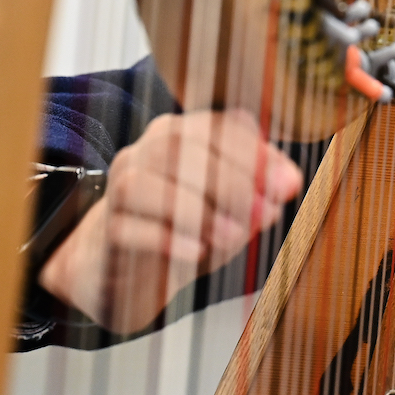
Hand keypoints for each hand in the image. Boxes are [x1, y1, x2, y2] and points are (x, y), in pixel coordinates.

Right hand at [37, 109, 302, 332]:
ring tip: (233, 237)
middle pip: (181, 147)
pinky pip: (128, 227)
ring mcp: (119, 186)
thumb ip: (262, 193)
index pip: (220, 127)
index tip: (289, 188)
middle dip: (231, 182)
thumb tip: (287, 185)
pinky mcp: (106, 230)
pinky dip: (167, 239)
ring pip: (146, 182)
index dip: (258, 155)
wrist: (132, 268)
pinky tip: (198, 253)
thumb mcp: (235, 209)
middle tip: (264, 215)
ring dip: (197, 210)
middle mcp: (147, 149)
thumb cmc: (191, 227)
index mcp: (185, 132)